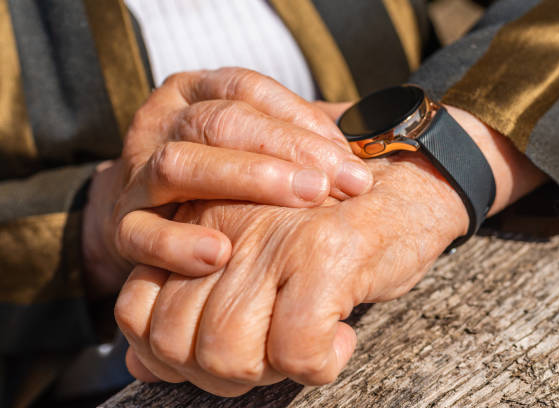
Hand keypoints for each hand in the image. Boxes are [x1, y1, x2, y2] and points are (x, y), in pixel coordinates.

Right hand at [82, 68, 372, 297]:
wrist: (158, 213)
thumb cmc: (229, 176)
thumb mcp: (264, 144)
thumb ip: (307, 137)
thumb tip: (374, 137)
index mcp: (195, 93)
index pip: (246, 91)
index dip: (299, 120)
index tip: (349, 158)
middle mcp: (161, 123)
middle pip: (217, 122)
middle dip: (284, 150)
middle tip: (337, 183)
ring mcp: (136, 173)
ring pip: (178, 164)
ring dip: (244, 182)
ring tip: (303, 203)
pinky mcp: (121, 226)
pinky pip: (140, 233)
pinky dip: (177, 242)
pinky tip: (219, 254)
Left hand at [115, 105, 547, 395]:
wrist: (409, 182)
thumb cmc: (329, 230)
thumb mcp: (251, 262)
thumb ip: (192, 307)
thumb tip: (139, 363)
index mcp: (197, 221)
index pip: (136, 310)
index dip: (168, 354)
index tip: (220, 354)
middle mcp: (221, 222)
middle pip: (176, 340)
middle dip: (219, 373)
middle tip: (271, 356)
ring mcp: (271, 236)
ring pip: (226, 352)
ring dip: (267, 372)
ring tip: (304, 347)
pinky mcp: (325, 252)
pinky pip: (295, 348)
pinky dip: (319, 364)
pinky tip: (340, 339)